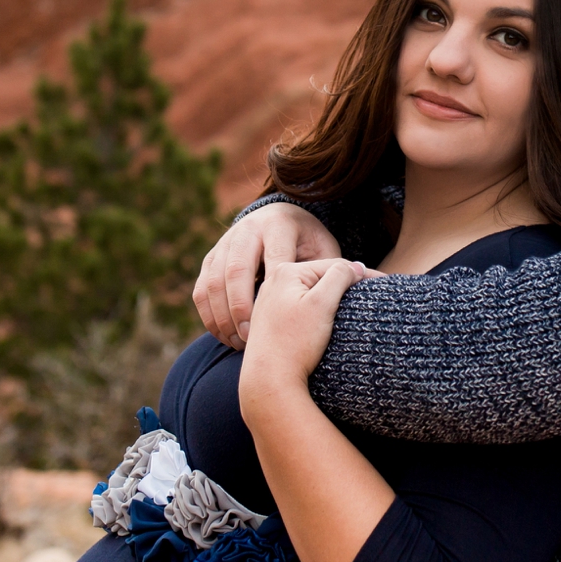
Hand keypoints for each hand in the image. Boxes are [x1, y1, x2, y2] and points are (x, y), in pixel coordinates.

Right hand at [193, 203, 341, 347]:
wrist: (277, 218)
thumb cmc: (308, 243)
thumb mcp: (324, 249)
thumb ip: (336, 264)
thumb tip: (358, 276)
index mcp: (278, 225)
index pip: (273, 258)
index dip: (273, 291)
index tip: (276, 322)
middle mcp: (247, 230)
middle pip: (236, 269)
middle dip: (241, 307)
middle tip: (249, 338)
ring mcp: (224, 244)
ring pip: (213, 281)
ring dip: (222, 316)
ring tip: (238, 343)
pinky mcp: (210, 259)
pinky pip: (202, 290)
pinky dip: (210, 316)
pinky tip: (225, 337)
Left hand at [236, 259, 368, 408]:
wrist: (268, 381)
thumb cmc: (294, 343)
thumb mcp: (322, 304)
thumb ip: (339, 277)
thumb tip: (355, 267)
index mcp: (286, 271)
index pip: (333, 265)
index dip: (361, 273)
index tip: (384, 283)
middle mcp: (273, 282)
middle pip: (321, 278)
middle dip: (346, 285)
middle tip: (372, 295)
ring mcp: (269, 302)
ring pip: (311, 294)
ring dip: (332, 299)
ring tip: (353, 308)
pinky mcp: (270, 321)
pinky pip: (300, 309)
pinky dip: (317, 312)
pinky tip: (328, 323)